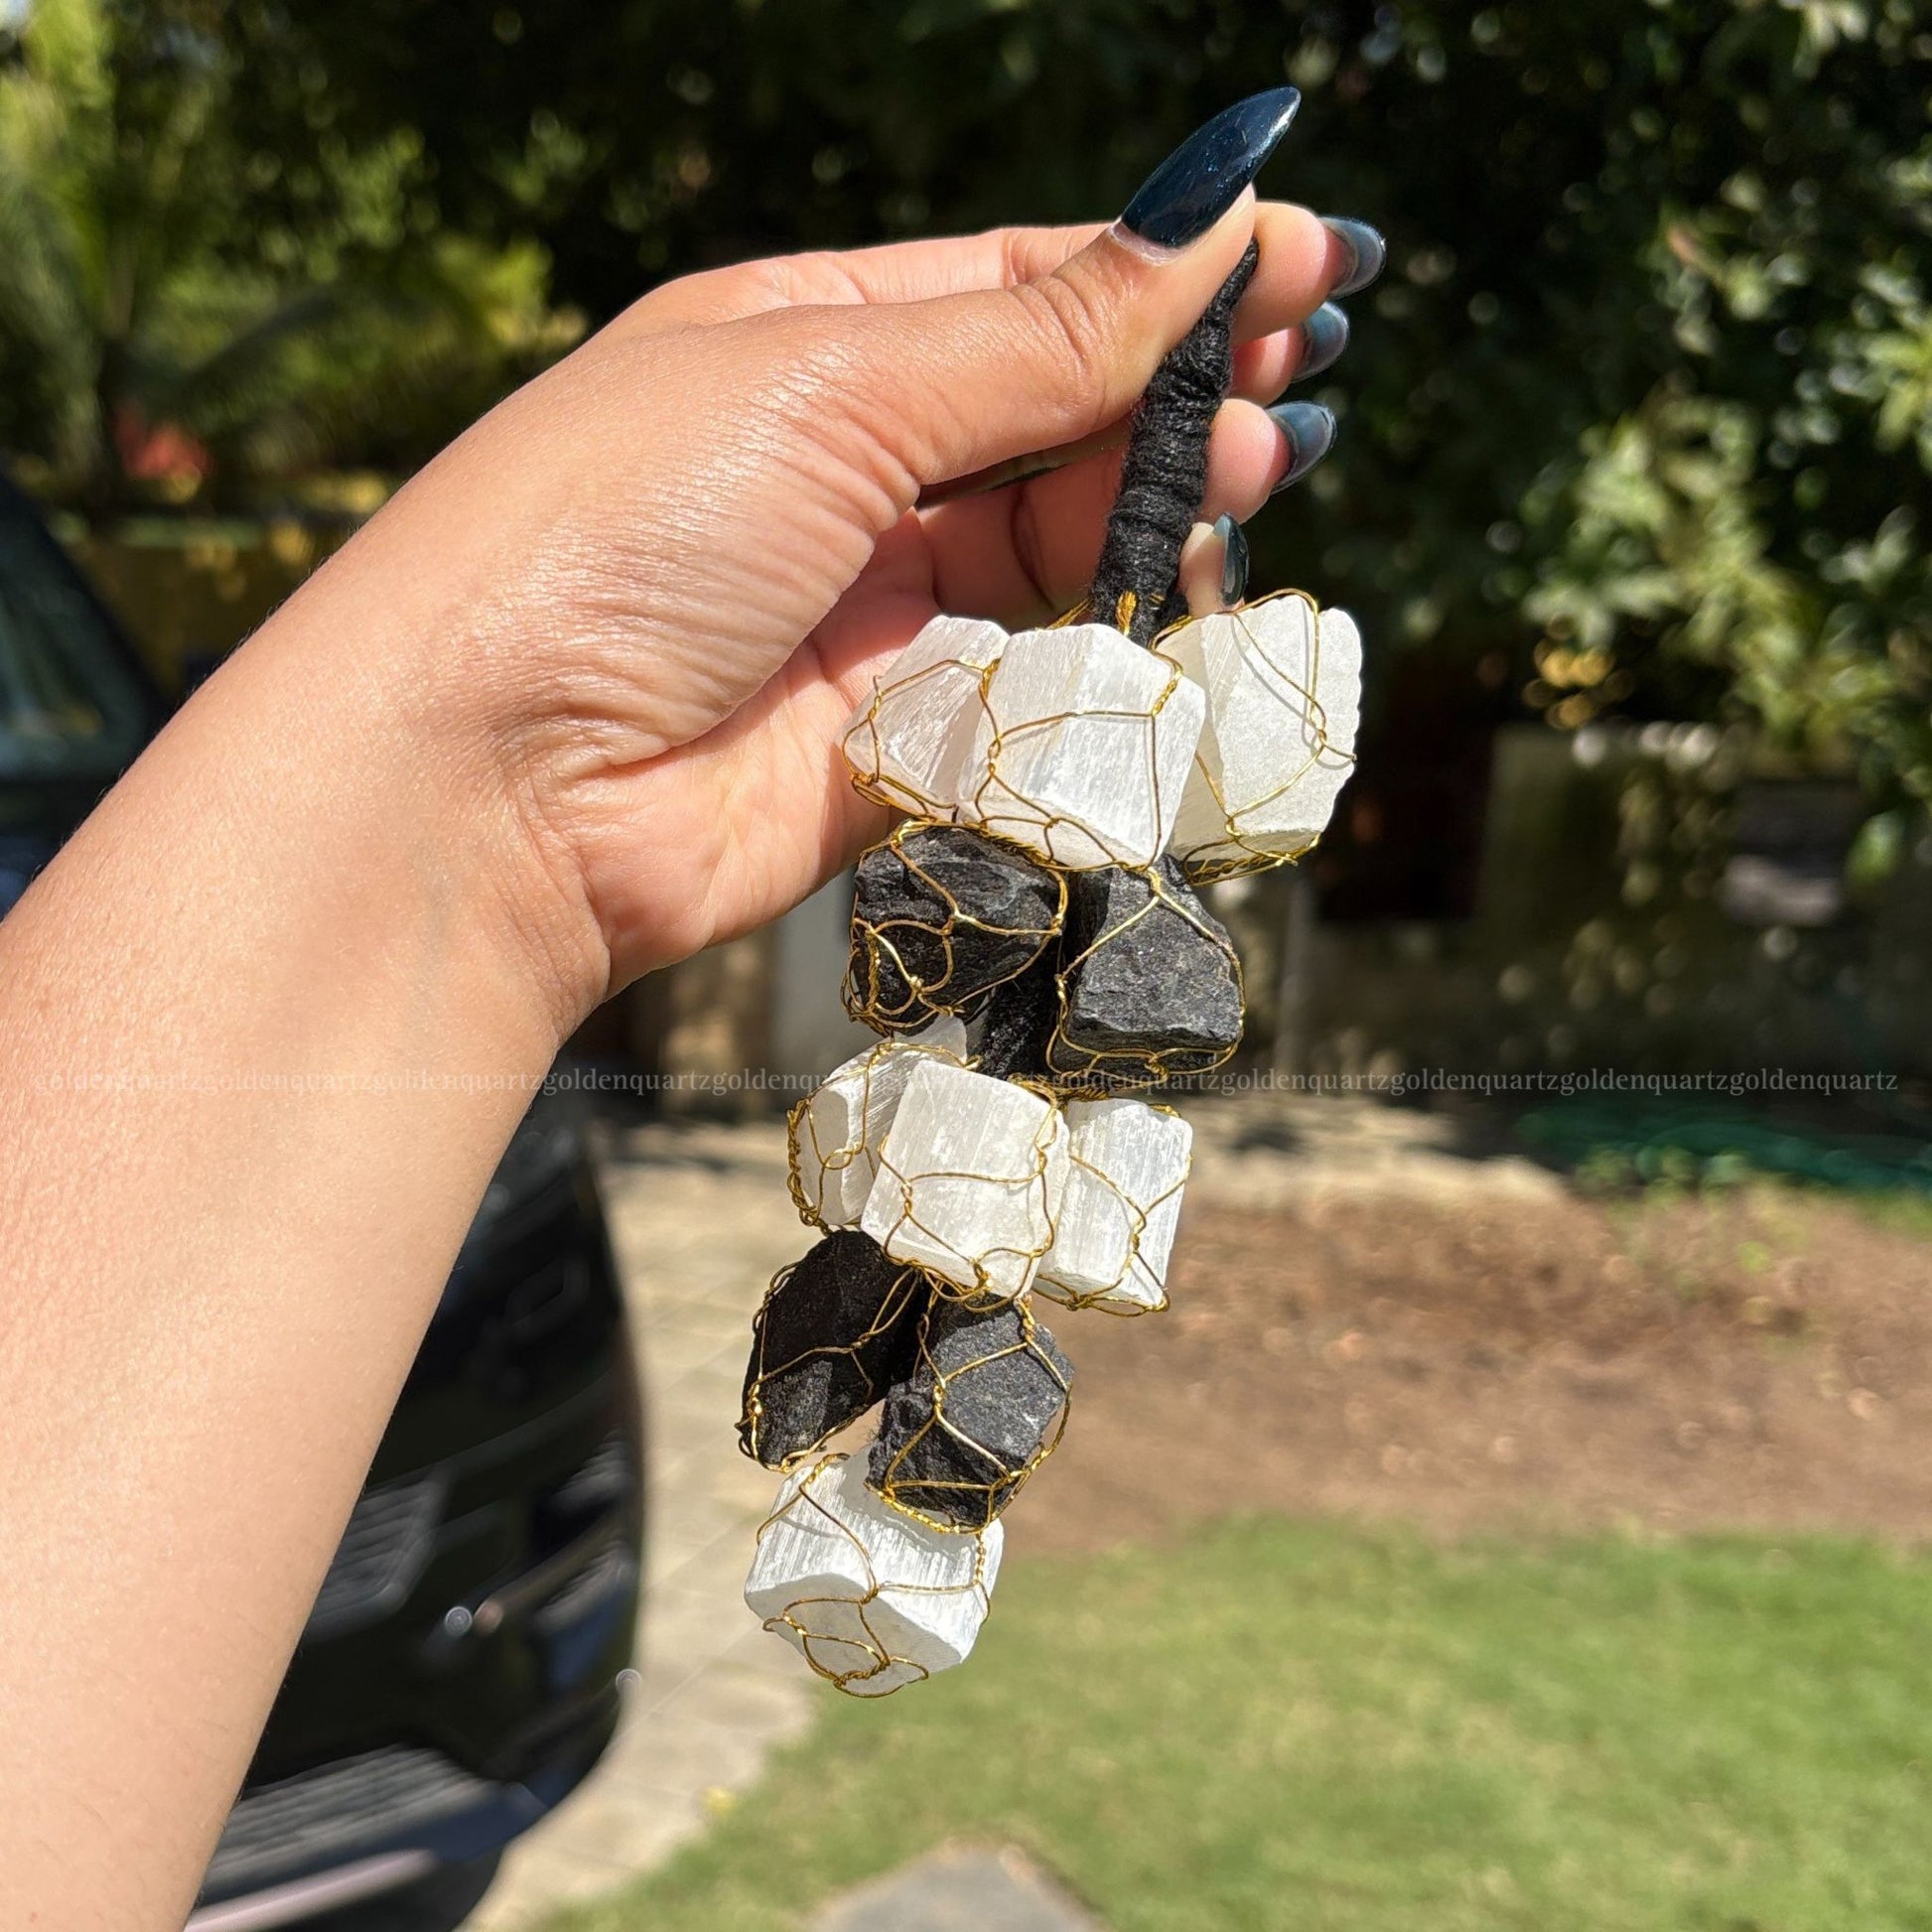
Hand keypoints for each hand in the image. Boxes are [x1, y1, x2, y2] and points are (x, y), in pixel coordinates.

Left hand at [295, 194, 1353, 1014]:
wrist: (487, 788)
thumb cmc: (616, 532)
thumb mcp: (830, 384)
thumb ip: (1035, 334)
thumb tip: (1205, 225)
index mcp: (803, 340)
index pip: (1020, 288)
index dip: (1164, 277)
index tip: (1307, 267)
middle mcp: (837, 472)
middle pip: (1055, 421)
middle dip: (1177, 404)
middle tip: (1291, 404)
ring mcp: (867, 614)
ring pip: (1060, 552)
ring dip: (1156, 519)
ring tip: (1241, 493)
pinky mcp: (894, 744)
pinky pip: (1035, 683)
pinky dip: (1111, 648)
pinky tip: (1176, 606)